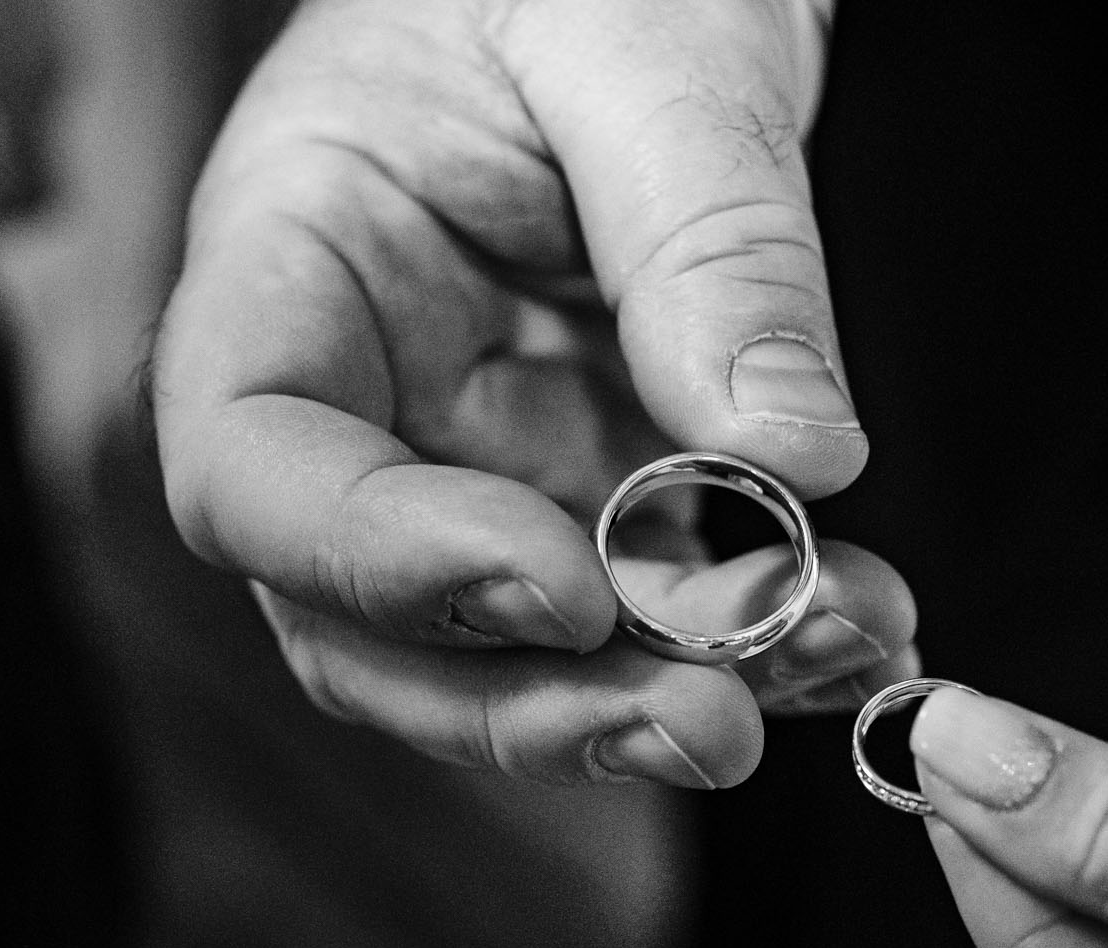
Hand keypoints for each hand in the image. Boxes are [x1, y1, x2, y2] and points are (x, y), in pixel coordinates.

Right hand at [155, 0, 916, 789]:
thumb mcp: (651, 44)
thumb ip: (708, 243)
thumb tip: (794, 456)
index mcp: (287, 264)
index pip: (249, 470)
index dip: (378, 563)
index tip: (563, 582)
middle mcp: (359, 398)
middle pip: (364, 627)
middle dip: (533, 700)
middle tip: (708, 721)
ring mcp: (471, 461)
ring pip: (507, 658)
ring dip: (660, 697)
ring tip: (834, 653)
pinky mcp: (589, 492)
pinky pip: (646, 616)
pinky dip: (748, 648)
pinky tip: (858, 630)